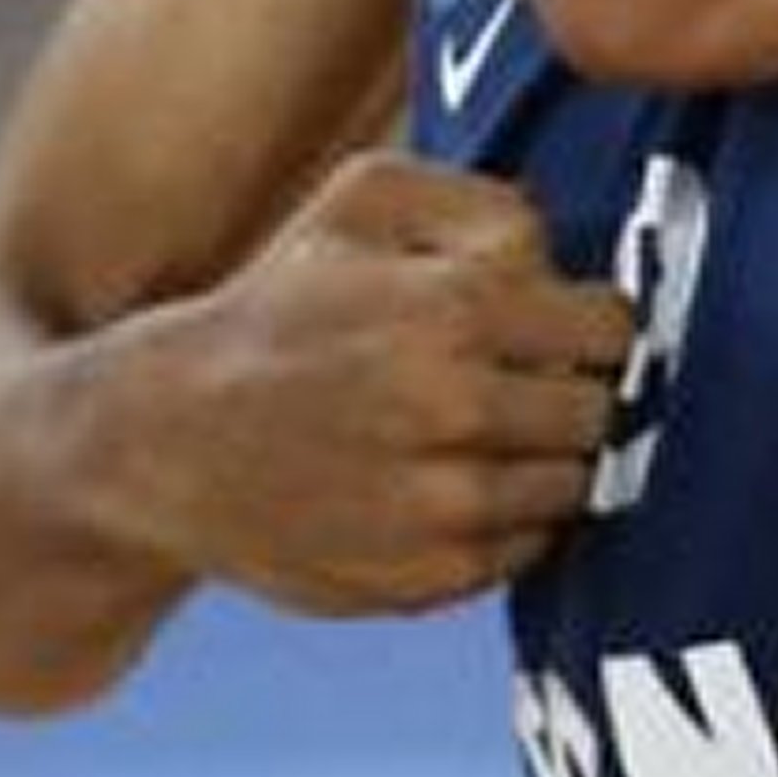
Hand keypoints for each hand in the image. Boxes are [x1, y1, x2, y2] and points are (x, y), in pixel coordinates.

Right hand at [132, 152, 631, 615]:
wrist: (169, 438)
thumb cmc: (278, 306)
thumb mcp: (363, 199)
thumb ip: (485, 204)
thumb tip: (564, 259)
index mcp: (451, 309)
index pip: (608, 329)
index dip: (588, 323)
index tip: (557, 327)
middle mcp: (454, 411)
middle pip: (596, 411)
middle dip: (569, 391)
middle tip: (517, 381)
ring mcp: (441, 506)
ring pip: (571, 485)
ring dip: (541, 458)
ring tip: (474, 432)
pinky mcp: (426, 577)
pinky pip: (525, 548)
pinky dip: (506, 517)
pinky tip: (446, 479)